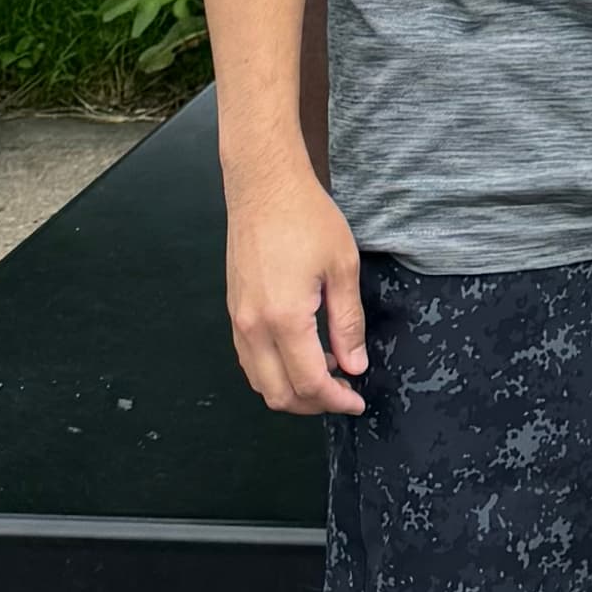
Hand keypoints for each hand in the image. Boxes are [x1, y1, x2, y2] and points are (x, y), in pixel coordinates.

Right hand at [226, 156, 368, 416]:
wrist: (263, 186)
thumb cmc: (307, 218)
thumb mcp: (343, 266)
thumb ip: (348, 323)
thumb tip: (354, 366)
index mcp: (284, 319)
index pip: (309, 383)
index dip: (336, 401)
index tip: (357, 402)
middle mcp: (254, 328)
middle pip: (279, 395)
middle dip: (313, 405)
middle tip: (343, 392)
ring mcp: (238, 321)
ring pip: (260, 382)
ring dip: (291, 391)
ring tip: (326, 373)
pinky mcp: (233, 311)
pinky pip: (249, 360)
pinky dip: (273, 372)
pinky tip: (300, 354)